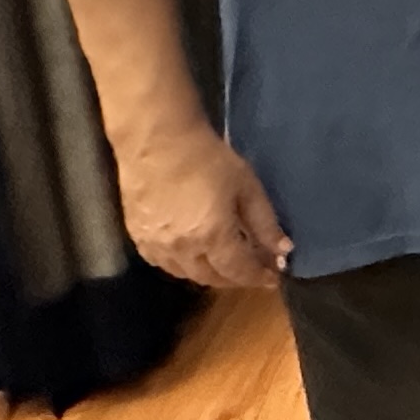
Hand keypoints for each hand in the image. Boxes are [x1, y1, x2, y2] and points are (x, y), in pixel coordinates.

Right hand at [116, 124, 291, 287]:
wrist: (156, 141)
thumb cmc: (207, 159)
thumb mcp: (246, 186)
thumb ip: (265, 223)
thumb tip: (283, 251)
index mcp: (212, 237)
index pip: (239, 271)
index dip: (259, 277)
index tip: (274, 278)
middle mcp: (182, 250)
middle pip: (213, 278)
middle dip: (236, 279)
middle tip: (253, 271)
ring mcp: (156, 246)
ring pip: (186, 275)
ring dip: (210, 275)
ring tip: (227, 265)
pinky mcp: (137, 237)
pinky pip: (163, 264)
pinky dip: (183, 266)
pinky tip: (193, 256)